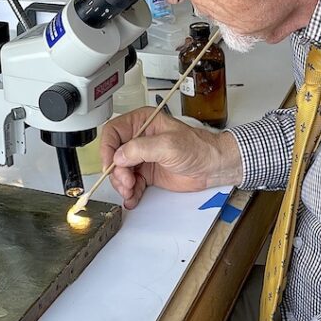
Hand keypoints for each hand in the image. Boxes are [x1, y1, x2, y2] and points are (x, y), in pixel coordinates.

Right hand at [101, 107, 241, 209]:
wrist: (212, 167)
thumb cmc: (198, 148)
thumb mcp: (168, 145)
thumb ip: (140, 148)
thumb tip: (119, 156)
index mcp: (142, 122)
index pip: (113, 132)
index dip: (107, 149)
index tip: (110, 165)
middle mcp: (139, 138)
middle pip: (114, 155)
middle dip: (117, 172)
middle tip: (127, 182)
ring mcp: (142, 157)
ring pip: (120, 172)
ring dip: (122, 184)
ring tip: (131, 191)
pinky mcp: (147, 173)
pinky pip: (131, 184)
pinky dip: (130, 193)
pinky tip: (133, 198)